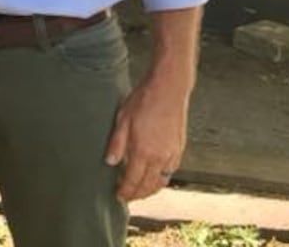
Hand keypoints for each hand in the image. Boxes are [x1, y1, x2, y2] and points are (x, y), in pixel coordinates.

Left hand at [106, 72, 190, 200]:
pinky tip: (154, 176)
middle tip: (127, 197)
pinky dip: (161, 179)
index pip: (133, 181)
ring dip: (150, 190)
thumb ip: (117, 144)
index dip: (125, 191)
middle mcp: (160, 158)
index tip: (119, 196)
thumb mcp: (122, 119)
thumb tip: (110, 162)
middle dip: (137, 195)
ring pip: (161, 182)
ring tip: (139, 191)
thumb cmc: (143, 101)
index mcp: (143, 152)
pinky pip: (170, 172)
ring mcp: (171, 155)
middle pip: (148, 186)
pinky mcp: (179, 150)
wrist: (168, 90)